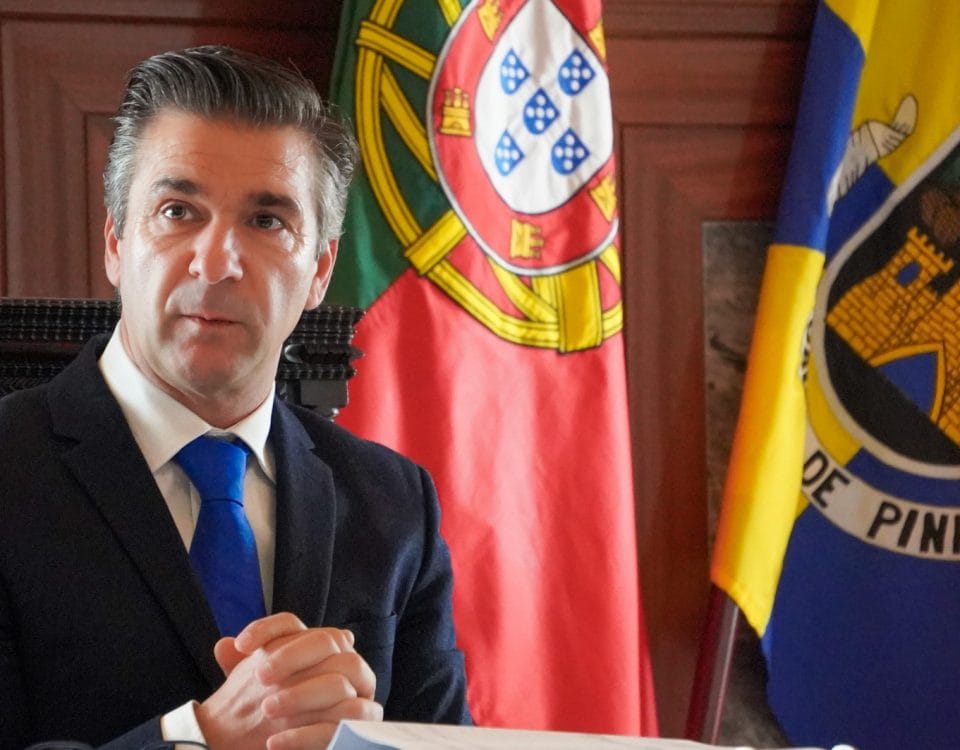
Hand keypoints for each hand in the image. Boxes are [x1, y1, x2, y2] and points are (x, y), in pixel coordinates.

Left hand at [196, 612, 382, 749]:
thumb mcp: (256, 692)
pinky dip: (307, 733)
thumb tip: (223, 645)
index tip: (241, 645)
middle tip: (260, 677)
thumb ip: (242, 668)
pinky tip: (275, 742)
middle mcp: (343, 663)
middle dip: (292, 656)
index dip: (267, 629)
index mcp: (316, 647)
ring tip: (267, 710)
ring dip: (301, 694)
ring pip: (339, 681)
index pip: (293, 624)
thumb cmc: (276, 719)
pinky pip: (344, 723)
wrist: (284, 748)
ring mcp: (358, 693)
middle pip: (327, 641)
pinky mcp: (361, 727)